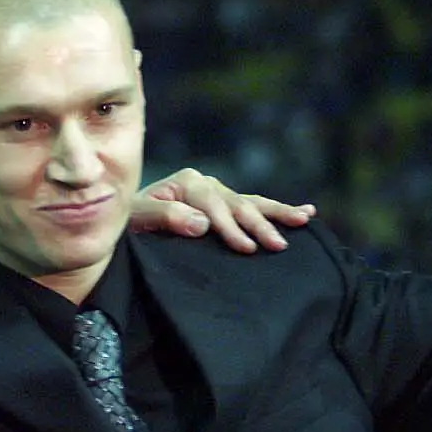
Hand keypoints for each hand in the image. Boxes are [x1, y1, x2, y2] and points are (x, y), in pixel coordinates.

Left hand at [130, 168, 315, 252]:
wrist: (124, 226)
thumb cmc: (128, 223)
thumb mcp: (137, 217)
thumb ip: (166, 216)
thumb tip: (202, 223)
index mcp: (187, 182)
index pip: (214, 207)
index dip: (230, 228)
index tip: (246, 248)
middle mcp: (206, 184)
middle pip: (238, 205)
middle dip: (259, 225)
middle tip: (277, 245)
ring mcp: (218, 194)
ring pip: (252, 204)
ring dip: (278, 214)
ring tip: (304, 219)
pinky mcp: (225, 208)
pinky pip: (254, 208)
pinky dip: (279, 211)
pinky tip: (307, 213)